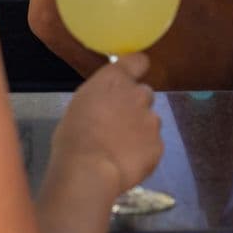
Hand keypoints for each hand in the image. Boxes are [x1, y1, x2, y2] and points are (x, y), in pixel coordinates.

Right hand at [52, 54, 162, 196]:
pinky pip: (152, 145)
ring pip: (150, 121)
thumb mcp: (79, 107)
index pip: (138, 61)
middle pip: (144, 93)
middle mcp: (138, 94)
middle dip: (135, 106)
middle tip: (118, 123)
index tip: (130, 78)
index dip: (136, 69)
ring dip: (140, 130)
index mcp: (114, 80)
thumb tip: (105, 108)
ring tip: (120, 149)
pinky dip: (143, 152)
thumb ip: (100, 100)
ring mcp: (152, 120)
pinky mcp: (158, 145)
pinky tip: (126, 163)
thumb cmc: (73, 138)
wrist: (89, 171)